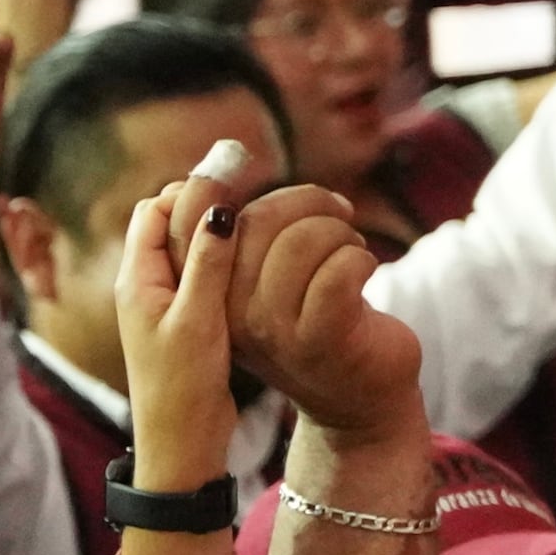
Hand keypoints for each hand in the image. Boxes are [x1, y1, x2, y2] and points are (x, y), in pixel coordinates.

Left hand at [115, 137, 262, 489]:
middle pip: (172, 222)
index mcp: (137, 279)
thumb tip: (218, 210)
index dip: (192, 192)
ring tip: (265, 223)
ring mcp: (166, 303)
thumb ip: (208, 265)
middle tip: (257, 197)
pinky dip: (228, 260)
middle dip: (208, 206)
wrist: (181, 443)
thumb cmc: (182, 385)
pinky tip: (259, 262)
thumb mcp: (197, 320)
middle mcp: (146, 285)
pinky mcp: (186, 320)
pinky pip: (204, 273)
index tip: (237, 186)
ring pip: (191, 248)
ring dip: (221, 232)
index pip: (155, 209)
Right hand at [222, 181, 425, 440]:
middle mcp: (229, 315)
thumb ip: (243, 234)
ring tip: (351, 250)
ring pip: (302, 241)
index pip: (191, 222)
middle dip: (307, 202)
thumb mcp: (265, 279)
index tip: (245, 164)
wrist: (360, 398)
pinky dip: (360, 258)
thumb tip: (221, 155)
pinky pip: (339, 270)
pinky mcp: (321, 339)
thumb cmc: (315, 322)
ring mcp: (274, 330)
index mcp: (206, 294)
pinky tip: (364, 271)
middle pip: (256, 220)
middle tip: (337, 214)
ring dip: (340, 232)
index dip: (216, 184)